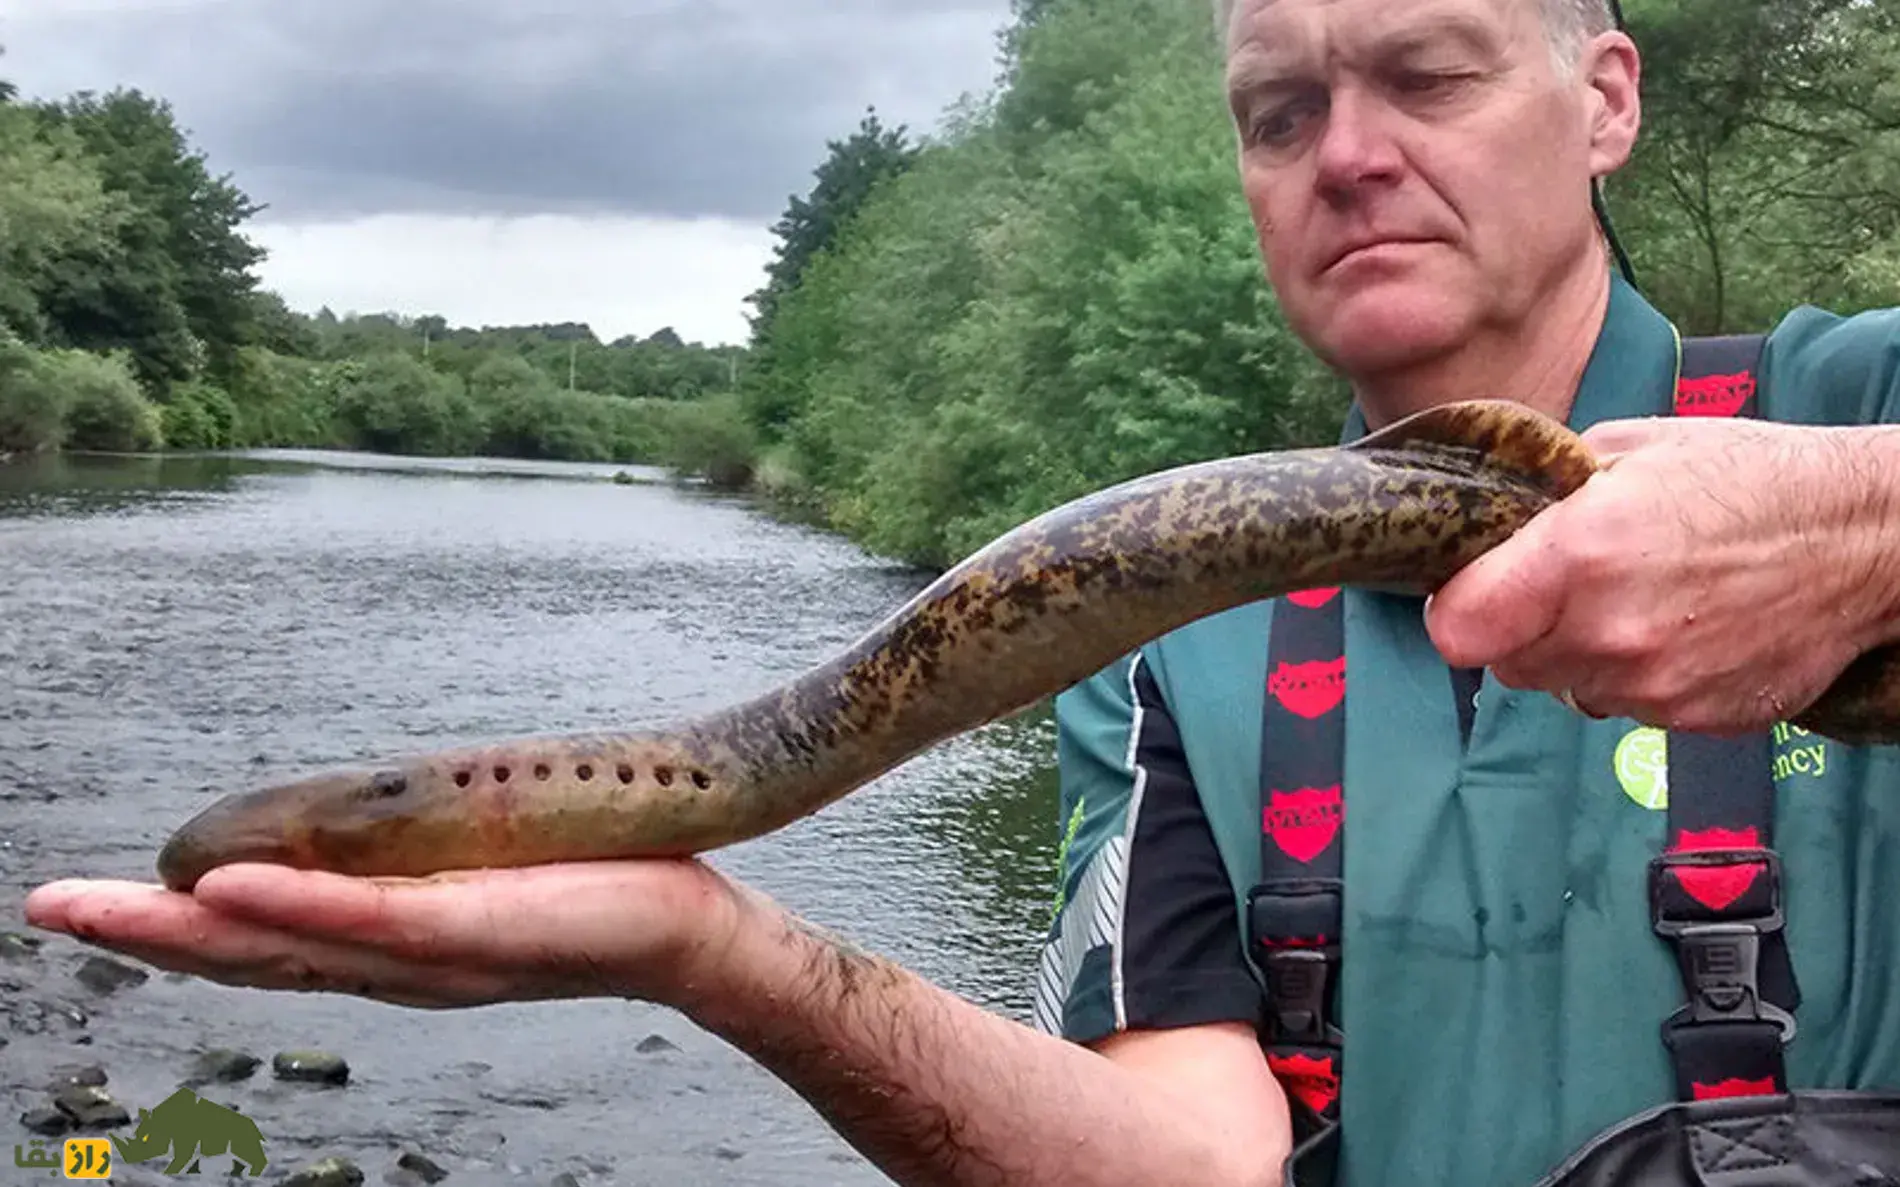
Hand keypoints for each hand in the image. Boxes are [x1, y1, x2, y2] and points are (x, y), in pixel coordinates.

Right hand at [22, 858, 747, 1009]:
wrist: (686, 927)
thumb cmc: (583, 885)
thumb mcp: (472, 867)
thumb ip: (404, 864)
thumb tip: (340, 834)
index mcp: (382, 945)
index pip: (255, 939)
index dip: (164, 927)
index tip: (80, 903)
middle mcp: (391, 963)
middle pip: (246, 954)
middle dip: (141, 936)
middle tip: (49, 907)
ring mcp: (430, 951)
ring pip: (290, 943)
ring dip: (188, 926)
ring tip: (101, 907)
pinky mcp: (476, 928)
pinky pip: (378, 919)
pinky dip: (300, 905)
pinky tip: (233, 888)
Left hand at [1425, 414, 1899, 732]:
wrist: (1866, 539)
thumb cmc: (1749, 479)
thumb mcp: (1631, 449)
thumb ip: (1547, 494)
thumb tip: (1492, 521)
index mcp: (1580, 554)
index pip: (1458, 628)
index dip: (1456, 608)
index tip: (1471, 590)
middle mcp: (1609, 632)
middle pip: (1506, 664)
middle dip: (1518, 629)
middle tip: (1560, 587)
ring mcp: (1654, 687)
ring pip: (1563, 689)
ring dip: (1576, 655)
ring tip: (1630, 602)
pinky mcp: (1694, 721)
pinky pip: (1625, 708)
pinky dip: (1633, 678)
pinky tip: (1677, 630)